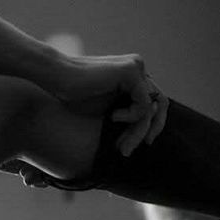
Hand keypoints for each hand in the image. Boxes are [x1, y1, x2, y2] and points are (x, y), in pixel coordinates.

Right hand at [53, 53, 168, 155]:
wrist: (58, 79)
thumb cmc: (77, 98)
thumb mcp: (110, 113)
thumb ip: (130, 119)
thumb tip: (147, 139)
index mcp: (135, 78)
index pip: (157, 105)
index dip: (150, 129)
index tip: (130, 146)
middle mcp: (138, 70)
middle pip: (161, 106)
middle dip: (148, 132)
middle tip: (127, 150)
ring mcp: (136, 68)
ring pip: (151, 109)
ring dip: (137, 132)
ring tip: (120, 144)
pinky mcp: (130, 71)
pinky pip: (143, 104)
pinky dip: (130, 118)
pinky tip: (113, 117)